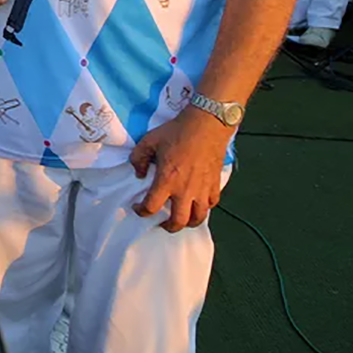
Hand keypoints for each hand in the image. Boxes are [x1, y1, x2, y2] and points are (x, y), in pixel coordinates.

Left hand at [129, 107, 232, 231]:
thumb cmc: (177, 132)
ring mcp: (202, 189)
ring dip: (188, 222)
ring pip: (198, 218)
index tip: (138, 208)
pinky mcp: (215, 184)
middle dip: (168, 226)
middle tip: (162, 223)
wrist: (206, 125)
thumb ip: (138, 158)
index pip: (152, 207)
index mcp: (167, 180)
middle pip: (178, 221)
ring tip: (182, 218)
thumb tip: (139, 173)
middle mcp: (185, 190)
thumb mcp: (149, 141)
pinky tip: (198, 203)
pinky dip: (204, 208)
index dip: (142, 211)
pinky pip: (211, 204)